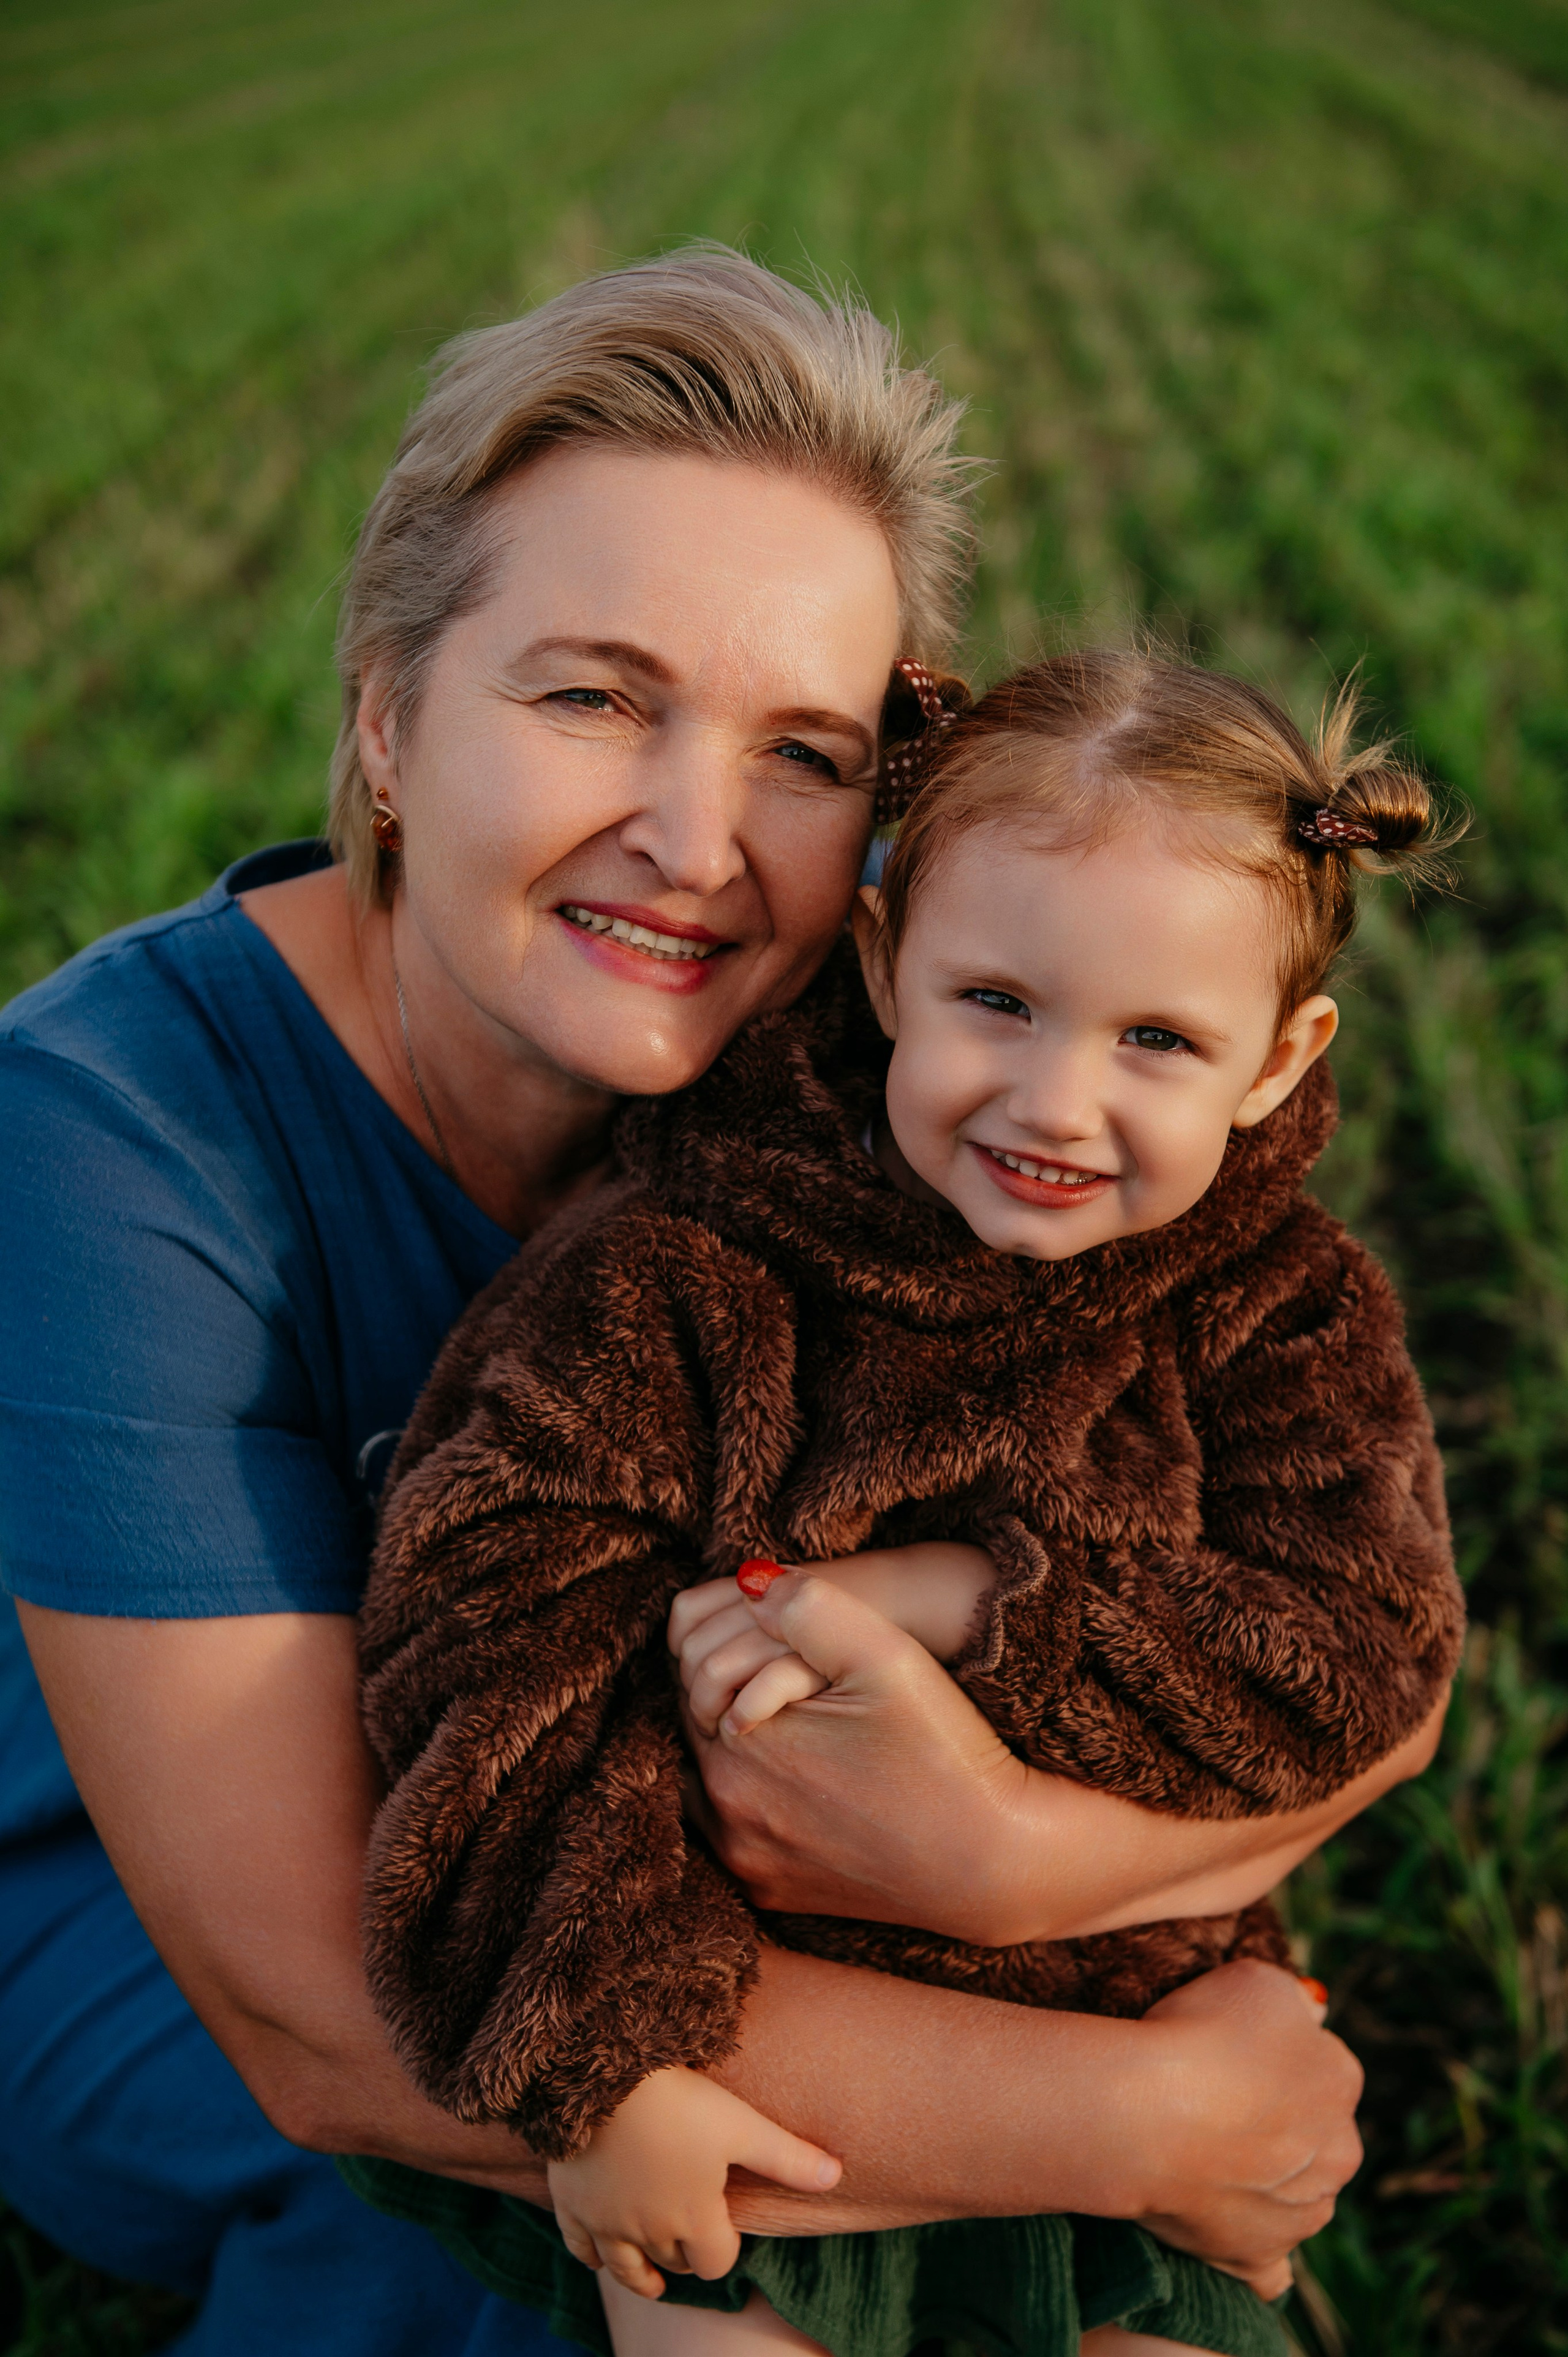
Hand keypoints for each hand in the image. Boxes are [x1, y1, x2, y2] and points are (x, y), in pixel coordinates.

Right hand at [547, 2067, 839, 2299]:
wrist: (601, 2075)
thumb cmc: (678, 2100)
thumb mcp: (741, 2125)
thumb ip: (788, 2157)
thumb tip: (838, 2175)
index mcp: (693, 2219)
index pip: (717, 2263)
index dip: (726, 2248)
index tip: (726, 2227)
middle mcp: (649, 2232)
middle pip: (674, 2261)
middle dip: (686, 2251)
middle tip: (692, 2230)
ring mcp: (607, 2223)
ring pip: (626, 2270)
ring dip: (643, 2274)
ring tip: (654, 2279)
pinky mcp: (571, 2206)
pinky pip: (581, 2249)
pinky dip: (592, 2256)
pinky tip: (598, 2256)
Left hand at [677, 1568, 1025, 1933]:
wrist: (997, 1858)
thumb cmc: (945, 1751)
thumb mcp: (884, 1652)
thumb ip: (808, 1604)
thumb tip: (750, 1584)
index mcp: (740, 1747)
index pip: (699, 1674)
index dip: (742, 1652)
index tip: (791, 1653)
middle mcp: (725, 1814)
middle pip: (702, 1728)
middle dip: (736, 1699)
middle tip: (801, 1690)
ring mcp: (745, 1863)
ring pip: (711, 1780)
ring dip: (740, 1751)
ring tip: (804, 1732)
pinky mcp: (768, 1893)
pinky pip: (735, 1831)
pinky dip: (755, 1801)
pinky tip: (804, 1783)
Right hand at [1132, 1963, 1363, 2294]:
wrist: (1148, 2112)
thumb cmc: (1201, 2035)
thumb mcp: (1259, 1980)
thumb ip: (1292, 2002)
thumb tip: (1306, 2013)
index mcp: (1342, 2082)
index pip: (1317, 2063)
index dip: (1270, 2054)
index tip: (1228, 2050)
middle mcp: (1337, 2154)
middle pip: (1313, 2134)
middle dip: (1277, 2122)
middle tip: (1214, 2102)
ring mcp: (1300, 2214)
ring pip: (1293, 2195)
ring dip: (1265, 2181)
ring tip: (1200, 2155)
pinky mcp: (1257, 2259)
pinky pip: (1268, 2270)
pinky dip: (1257, 2255)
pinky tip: (1232, 2232)